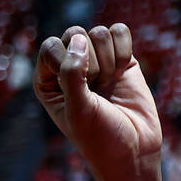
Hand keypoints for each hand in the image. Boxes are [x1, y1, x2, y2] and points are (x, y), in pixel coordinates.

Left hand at [34, 24, 160, 174]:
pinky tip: (122, 73)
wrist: (133, 148)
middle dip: (90, 60)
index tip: (78, 87)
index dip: (66, 60)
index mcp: (47, 82)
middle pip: (74, 34)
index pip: (49, 47)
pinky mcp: (120, 58)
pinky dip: (123, 51)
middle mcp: (68, 68)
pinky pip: (119, 32)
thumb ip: (71, 74)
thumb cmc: (98, 136)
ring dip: (108, 60)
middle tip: (95, 87)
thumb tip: (78, 39)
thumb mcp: (78, 109)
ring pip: (99, 33)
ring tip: (108, 84)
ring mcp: (95, 61)